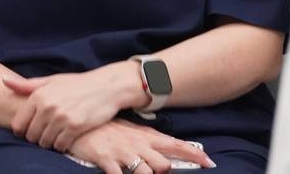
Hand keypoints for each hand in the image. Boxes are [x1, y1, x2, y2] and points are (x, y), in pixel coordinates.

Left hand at [4, 62, 143, 150]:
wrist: (106, 87)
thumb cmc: (76, 84)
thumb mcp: (51, 81)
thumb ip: (26, 85)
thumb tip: (3, 80)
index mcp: (39, 95)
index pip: (18, 124)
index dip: (23, 130)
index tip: (31, 129)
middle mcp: (48, 106)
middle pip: (31, 136)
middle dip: (36, 137)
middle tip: (46, 132)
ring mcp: (61, 118)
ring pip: (44, 143)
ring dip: (49, 142)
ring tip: (56, 133)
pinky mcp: (75, 127)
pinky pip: (60, 146)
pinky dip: (62, 145)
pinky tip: (66, 137)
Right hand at [65, 119, 214, 173]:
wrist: (80, 121)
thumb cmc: (106, 129)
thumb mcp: (131, 131)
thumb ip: (147, 141)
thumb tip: (163, 153)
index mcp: (146, 137)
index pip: (176, 145)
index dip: (194, 154)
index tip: (209, 162)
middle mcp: (138, 145)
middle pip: (164, 164)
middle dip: (166, 172)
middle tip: (161, 171)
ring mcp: (123, 153)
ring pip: (147, 173)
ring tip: (139, 172)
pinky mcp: (107, 161)